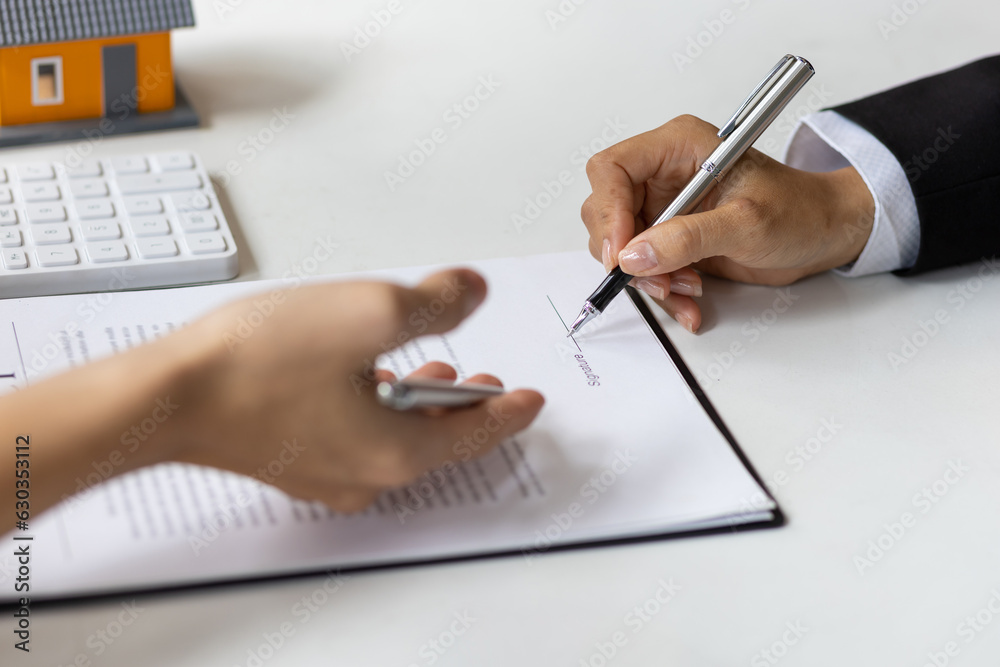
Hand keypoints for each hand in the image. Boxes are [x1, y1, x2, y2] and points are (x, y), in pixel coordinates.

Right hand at [161, 269, 544, 511]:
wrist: (166, 397)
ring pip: (396, 439)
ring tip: (433, 368)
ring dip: (420, 402)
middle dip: (465, 406)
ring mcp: (324, 472)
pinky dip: (377, 406)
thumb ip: (435, 303)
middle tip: (489, 385)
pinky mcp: (291, 458)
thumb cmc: (256, 364)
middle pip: (437, 440)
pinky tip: (366, 375)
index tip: (531, 400)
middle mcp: (363, 475)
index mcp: (395, 451)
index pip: (475, 432)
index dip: (510, 410)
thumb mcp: (367, 314)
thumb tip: (471, 292)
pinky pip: (355, 437)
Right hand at [581, 114, 874, 331]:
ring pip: (622, 247)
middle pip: (606, 210)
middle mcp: (664, 174)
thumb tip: (635, 254)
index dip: (607, 211)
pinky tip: (688, 301)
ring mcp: (664, 207)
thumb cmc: (800, 210)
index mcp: (679, 147)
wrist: (824, 233)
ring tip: (685, 290)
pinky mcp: (670, 238)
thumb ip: (689, 238)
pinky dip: (661, 290)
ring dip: (647, 278)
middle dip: (627, 254)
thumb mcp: (748, 223)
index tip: (621, 253)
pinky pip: (644, 268)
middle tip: (656, 281)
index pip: (612, 169)